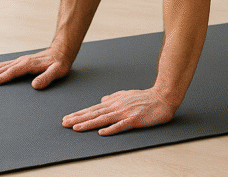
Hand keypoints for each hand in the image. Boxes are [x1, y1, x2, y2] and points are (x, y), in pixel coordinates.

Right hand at [0, 49, 70, 89]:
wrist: (62, 50)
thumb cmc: (60, 62)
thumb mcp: (58, 71)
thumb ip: (46, 78)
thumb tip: (34, 85)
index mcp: (28, 64)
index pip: (11, 72)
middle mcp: (22, 61)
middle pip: (2, 69)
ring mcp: (21, 60)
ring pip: (2, 66)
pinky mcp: (22, 61)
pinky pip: (6, 64)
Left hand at [62, 88, 176, 135]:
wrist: (163, 97)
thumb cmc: (146, 97)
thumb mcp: (127, 95)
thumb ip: (114, 98)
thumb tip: (102, 100)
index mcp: (115, 102)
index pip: (93, 109)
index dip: (80, 114)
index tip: (67, 118)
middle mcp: (117, 107)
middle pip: (94, 114)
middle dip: (78, 119)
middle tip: (64, 124)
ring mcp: (126, 113)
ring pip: (103, 119)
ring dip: (89, 123)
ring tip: (76, 128)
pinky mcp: (135, 119)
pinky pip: (121, 125)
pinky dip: (111, 129)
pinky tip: (101, 132)